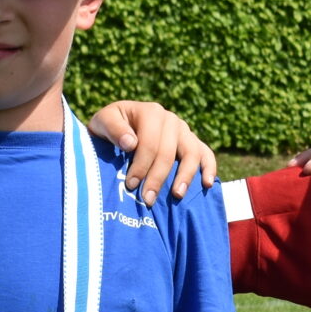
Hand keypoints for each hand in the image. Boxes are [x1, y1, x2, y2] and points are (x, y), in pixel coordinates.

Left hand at [90, 102, 219, 203]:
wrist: (118, 129)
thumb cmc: (109, 129)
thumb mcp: (101, 122)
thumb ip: (112, 128)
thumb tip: (131, 143)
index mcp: (150, 112)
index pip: (149, 142)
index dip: (141, 165)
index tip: (131, 185)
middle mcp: (170, 120)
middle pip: (169, 152)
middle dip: (158, 177)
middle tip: (147, 199)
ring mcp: (184, 131)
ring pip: (191, 153)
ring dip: (185, 176)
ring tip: (177, 195)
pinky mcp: (193, 143)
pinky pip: (206, 154)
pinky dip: (209, 168)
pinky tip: (207, 184)